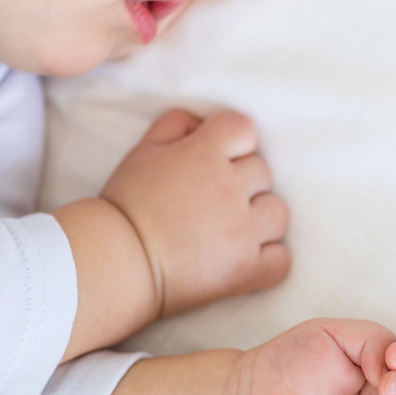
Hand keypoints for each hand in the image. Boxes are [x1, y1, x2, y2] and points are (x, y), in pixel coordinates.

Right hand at [99, 108, 290, 316]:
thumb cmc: (126, 206)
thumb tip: (203, 124)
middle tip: (211, 202)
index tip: (216, 159)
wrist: (115, 263)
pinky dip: (269, 259)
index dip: (232, 142)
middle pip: (262, 172)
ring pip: (277, 213)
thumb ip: (176, 125)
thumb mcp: (143, 151)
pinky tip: (245, 258)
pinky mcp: (246, 270)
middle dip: (241, 183)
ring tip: (230, 230)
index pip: (244, 128)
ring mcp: (242, 232)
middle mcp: (230, 189)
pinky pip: (281, 259)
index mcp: (205, 155)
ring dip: (259, 219)